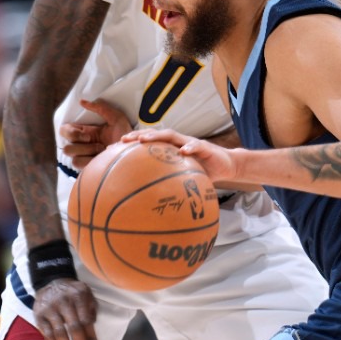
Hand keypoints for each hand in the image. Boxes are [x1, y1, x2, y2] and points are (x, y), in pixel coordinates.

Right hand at [32, 279, 99, 339]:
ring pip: (59, 334)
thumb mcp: (87, 295)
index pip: (86, 320)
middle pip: (73, 328)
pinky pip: (47, 335)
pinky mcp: (39, 315)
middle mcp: (64, 301)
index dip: (91, 338)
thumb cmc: (73, 293)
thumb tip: (91, 335)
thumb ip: (91, 311)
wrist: (50, 281)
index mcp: (79, 296)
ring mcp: (50, 308)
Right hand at [60, 99, 133, 167]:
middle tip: (98, 143)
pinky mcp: (88, 168)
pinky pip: (79, 165)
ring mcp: (84, 158)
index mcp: (84, 132)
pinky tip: (101, 158)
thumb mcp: (115, 118)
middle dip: (80, 145)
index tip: (86, 134)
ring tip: (103, 150)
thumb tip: (82, 101)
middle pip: (65, 147)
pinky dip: (90, 161)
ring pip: (72, 158)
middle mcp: (82, 145)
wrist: (134, 150)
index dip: (70, 133)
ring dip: (88, 153)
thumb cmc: (127, 133)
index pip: (64, 131)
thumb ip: (100, 108)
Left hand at [121, 128, 241, 183]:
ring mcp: (190, 143)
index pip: (148, 143)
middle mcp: (177, 143)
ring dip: (157, 136)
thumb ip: (169, 186)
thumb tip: (149, 204)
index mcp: (170, 150)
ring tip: (144, 140)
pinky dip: (189, 147)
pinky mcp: (205, 147)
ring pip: (171, 135)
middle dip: (138, 135)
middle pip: (154, 135)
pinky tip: (183, 151)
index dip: (131, 144)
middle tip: (123, 140)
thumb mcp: (183, 180)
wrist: (227, 166)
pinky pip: (196, 146)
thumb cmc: (203, 173)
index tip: (113, 148)